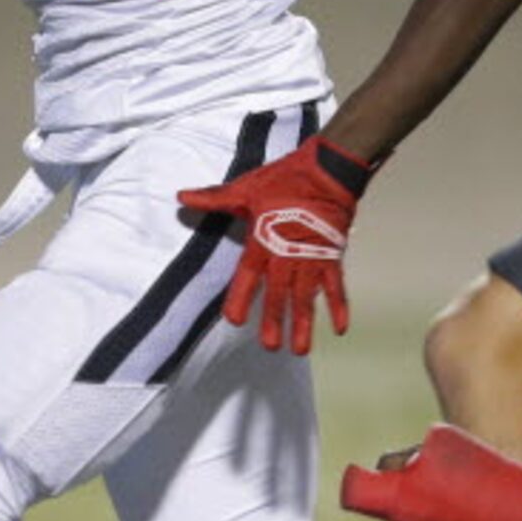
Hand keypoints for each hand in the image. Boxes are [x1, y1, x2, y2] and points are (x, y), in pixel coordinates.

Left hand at [175, 135, 375, 354]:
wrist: (328, 171)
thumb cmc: (285, 179)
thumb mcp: (246, 188)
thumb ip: (214, 199)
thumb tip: (182, 197)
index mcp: (262, 240)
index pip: (248, 275)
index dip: (240, 298)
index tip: (234, 321)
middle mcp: (287, 255)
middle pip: (277, 294)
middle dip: (273, 321)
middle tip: (269, 346)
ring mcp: (312, 258)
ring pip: (306, 297)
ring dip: (304, 324)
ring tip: (300, 349)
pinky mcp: (332, 256)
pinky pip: (336, 287)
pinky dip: (339, 307)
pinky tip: (339, 329)